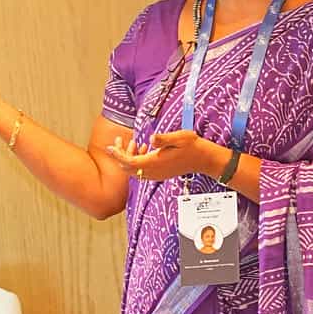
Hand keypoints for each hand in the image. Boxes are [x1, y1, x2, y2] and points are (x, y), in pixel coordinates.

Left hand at [106, 130, 222, 182]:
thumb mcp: (179, 138)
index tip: (109, 147)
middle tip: (118, 141)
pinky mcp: (159, 174)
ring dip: (129, 158)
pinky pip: (142, 171)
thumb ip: (164, 139)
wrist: (203, 159)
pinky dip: (137, 161)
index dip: (117, 155)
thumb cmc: (192, 146)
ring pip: (134, 170)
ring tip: (133, 142)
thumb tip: (151, 138)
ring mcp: (156, 175)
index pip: (129, 162)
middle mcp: (153, 171)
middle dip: (120, 156)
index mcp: (155, 163)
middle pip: (128, 168)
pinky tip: (143, 148)